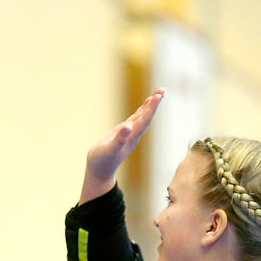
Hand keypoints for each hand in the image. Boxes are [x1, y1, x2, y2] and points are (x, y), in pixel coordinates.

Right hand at [79, 89, 164, 203]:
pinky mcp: (123, 133)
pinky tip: (146, 104)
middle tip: (162, 90)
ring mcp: (129, 134)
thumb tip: (127, 127)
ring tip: (158, 93)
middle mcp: (133, 135)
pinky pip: (135, 119)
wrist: (99, 171)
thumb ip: (119, 139)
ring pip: (142, 116)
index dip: (151, 108)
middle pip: (147, 117)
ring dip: (150, 105)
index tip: (158, 96)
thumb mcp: (109, 150)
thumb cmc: (102, 162)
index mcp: (132, 137)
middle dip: (154, 103)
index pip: (145, 120)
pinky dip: (142, 110)